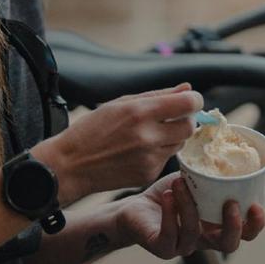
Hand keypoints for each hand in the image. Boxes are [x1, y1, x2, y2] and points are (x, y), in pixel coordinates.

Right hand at [37, 84, 200, 202]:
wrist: (71, 166)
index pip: (187, 104)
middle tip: (171, 117)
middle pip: (189, 126)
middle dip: (186, 119)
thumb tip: (187, 88)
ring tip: (149, 134)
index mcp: (140, 113)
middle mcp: (148, 137)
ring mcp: (149, 159)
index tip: (189, 101)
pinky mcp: (148, 175)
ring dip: (173, 136)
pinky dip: (159, 152)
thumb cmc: (93, 130)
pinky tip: (139, 151)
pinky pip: (166, 159)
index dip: (193, 100)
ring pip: (180, 144)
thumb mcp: (121, 103)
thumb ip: (158, 95)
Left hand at [116, 174, 264, 259]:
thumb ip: (212, 173)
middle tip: (231, 203)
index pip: (245, 233)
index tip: (257, 206)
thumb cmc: (170, 192)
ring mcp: (183, 245)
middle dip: (234, 225)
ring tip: (181, 183)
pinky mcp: (161, 247)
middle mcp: (204, 239)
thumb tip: (227, 141)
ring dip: (189, 206)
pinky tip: (169, 195)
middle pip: (229, 244)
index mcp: (218, 224)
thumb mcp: (195, 180)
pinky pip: (169, 235)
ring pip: (194, 233)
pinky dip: (171, 214)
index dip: (256, 224)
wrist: (135, 206)